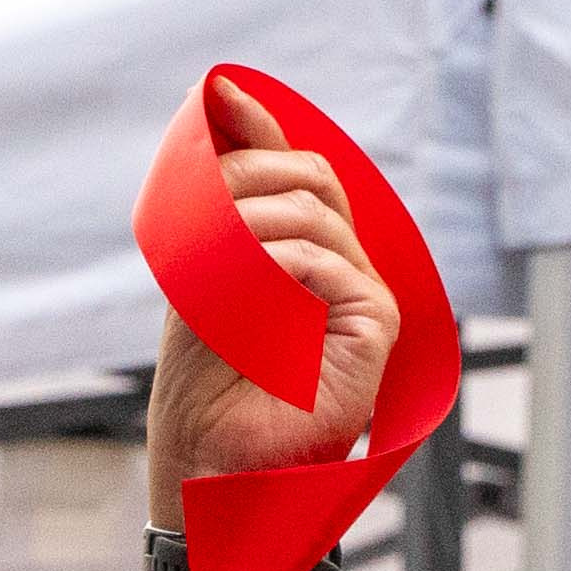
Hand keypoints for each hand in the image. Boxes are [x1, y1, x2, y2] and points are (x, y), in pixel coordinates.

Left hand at [128, 73, 377, 570]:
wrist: (204, 474)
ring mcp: (365, 306)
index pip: (300, 169)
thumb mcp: (201, 273)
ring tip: (211, 276)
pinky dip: (275, 265)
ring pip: (317, 215)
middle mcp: (346, 276)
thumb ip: (222, 200)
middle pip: (312, 179)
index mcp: (311, 258)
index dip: (257, 137)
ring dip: (248, 227)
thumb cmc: (200, 389)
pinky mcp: (372, 338)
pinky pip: (330, 267)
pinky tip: (242, 296)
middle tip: (198, 221)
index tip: (215, 108)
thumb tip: (228, 96)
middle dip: (245, 182)